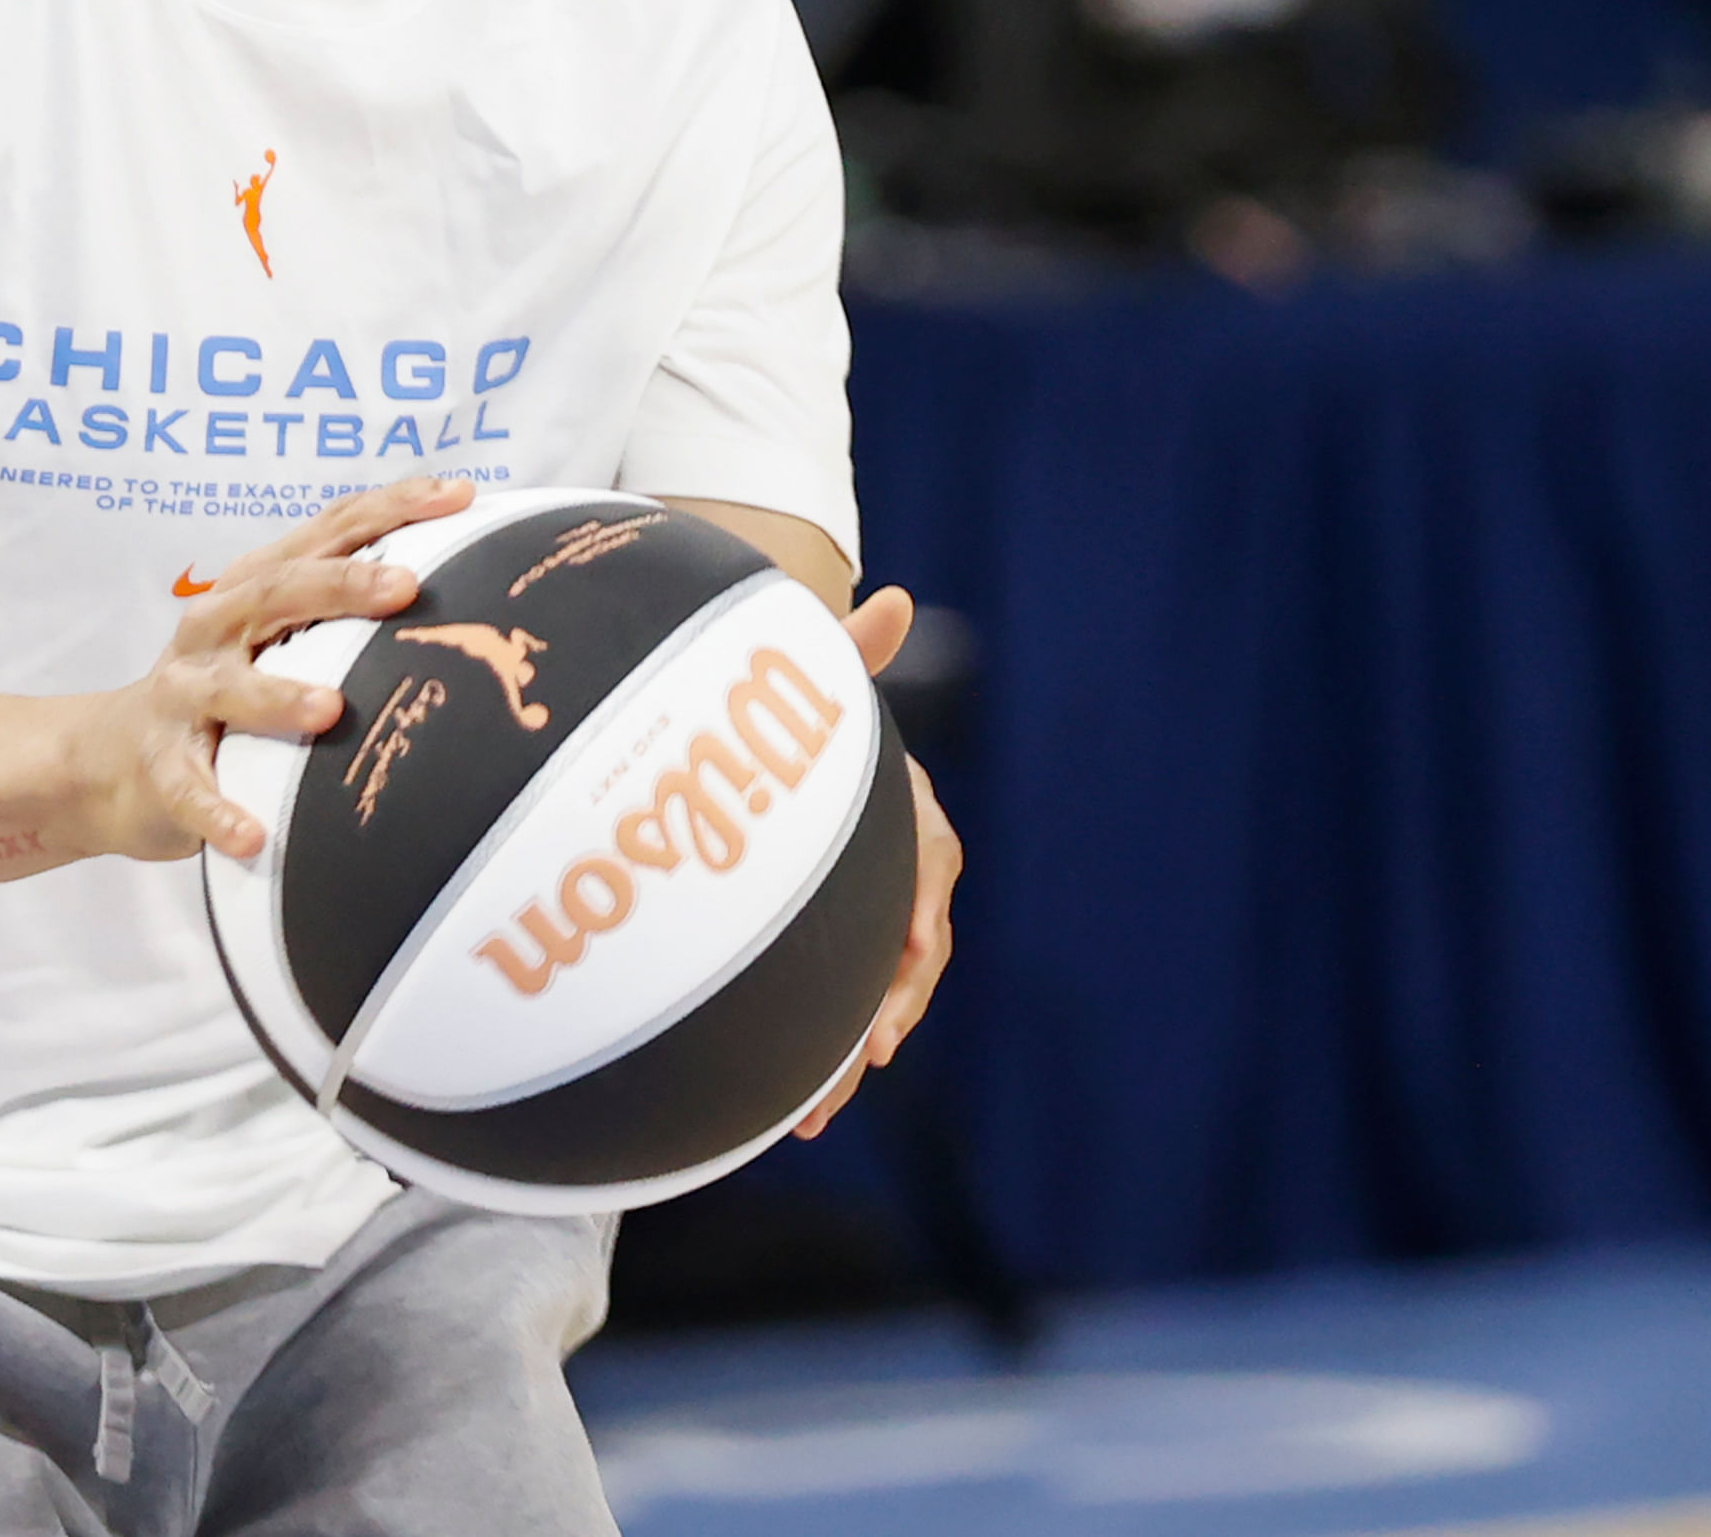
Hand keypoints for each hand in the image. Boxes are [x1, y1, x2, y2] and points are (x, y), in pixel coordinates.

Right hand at [60, 477, 476, 864]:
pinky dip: (217, 810)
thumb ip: (341, 608)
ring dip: (278, 697)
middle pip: (279, 591)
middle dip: (343, 585)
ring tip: (329, 710)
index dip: (391, 508)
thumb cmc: (223, 686)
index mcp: (254, 585)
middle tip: (407, 588)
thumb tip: (465, 584)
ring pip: (231, 689)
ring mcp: (184, 694)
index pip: (328, 531)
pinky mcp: (161, 764)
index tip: (459, 496)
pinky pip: (189, 788)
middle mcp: (215, 626)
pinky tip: (250, 835)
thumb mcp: (274, 634)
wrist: (110, 757)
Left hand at [792, 585, 961, 1139]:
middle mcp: (899, 876)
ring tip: (817, 1109)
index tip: (914, 942)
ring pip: (879, 998)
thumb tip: (893, 600)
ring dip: (851, 1054)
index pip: (928, 863)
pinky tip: (795, 1111)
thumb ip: (849, 653)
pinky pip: (841, 1017)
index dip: (920, 903)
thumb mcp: (822, 687)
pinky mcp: (838, 962)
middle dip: (892, 1003)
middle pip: (911, 951)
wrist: (783, 768)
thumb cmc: (803, 725)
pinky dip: (823, 1063)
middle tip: (869, 1048)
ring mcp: (871, 925)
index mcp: (908, 817)